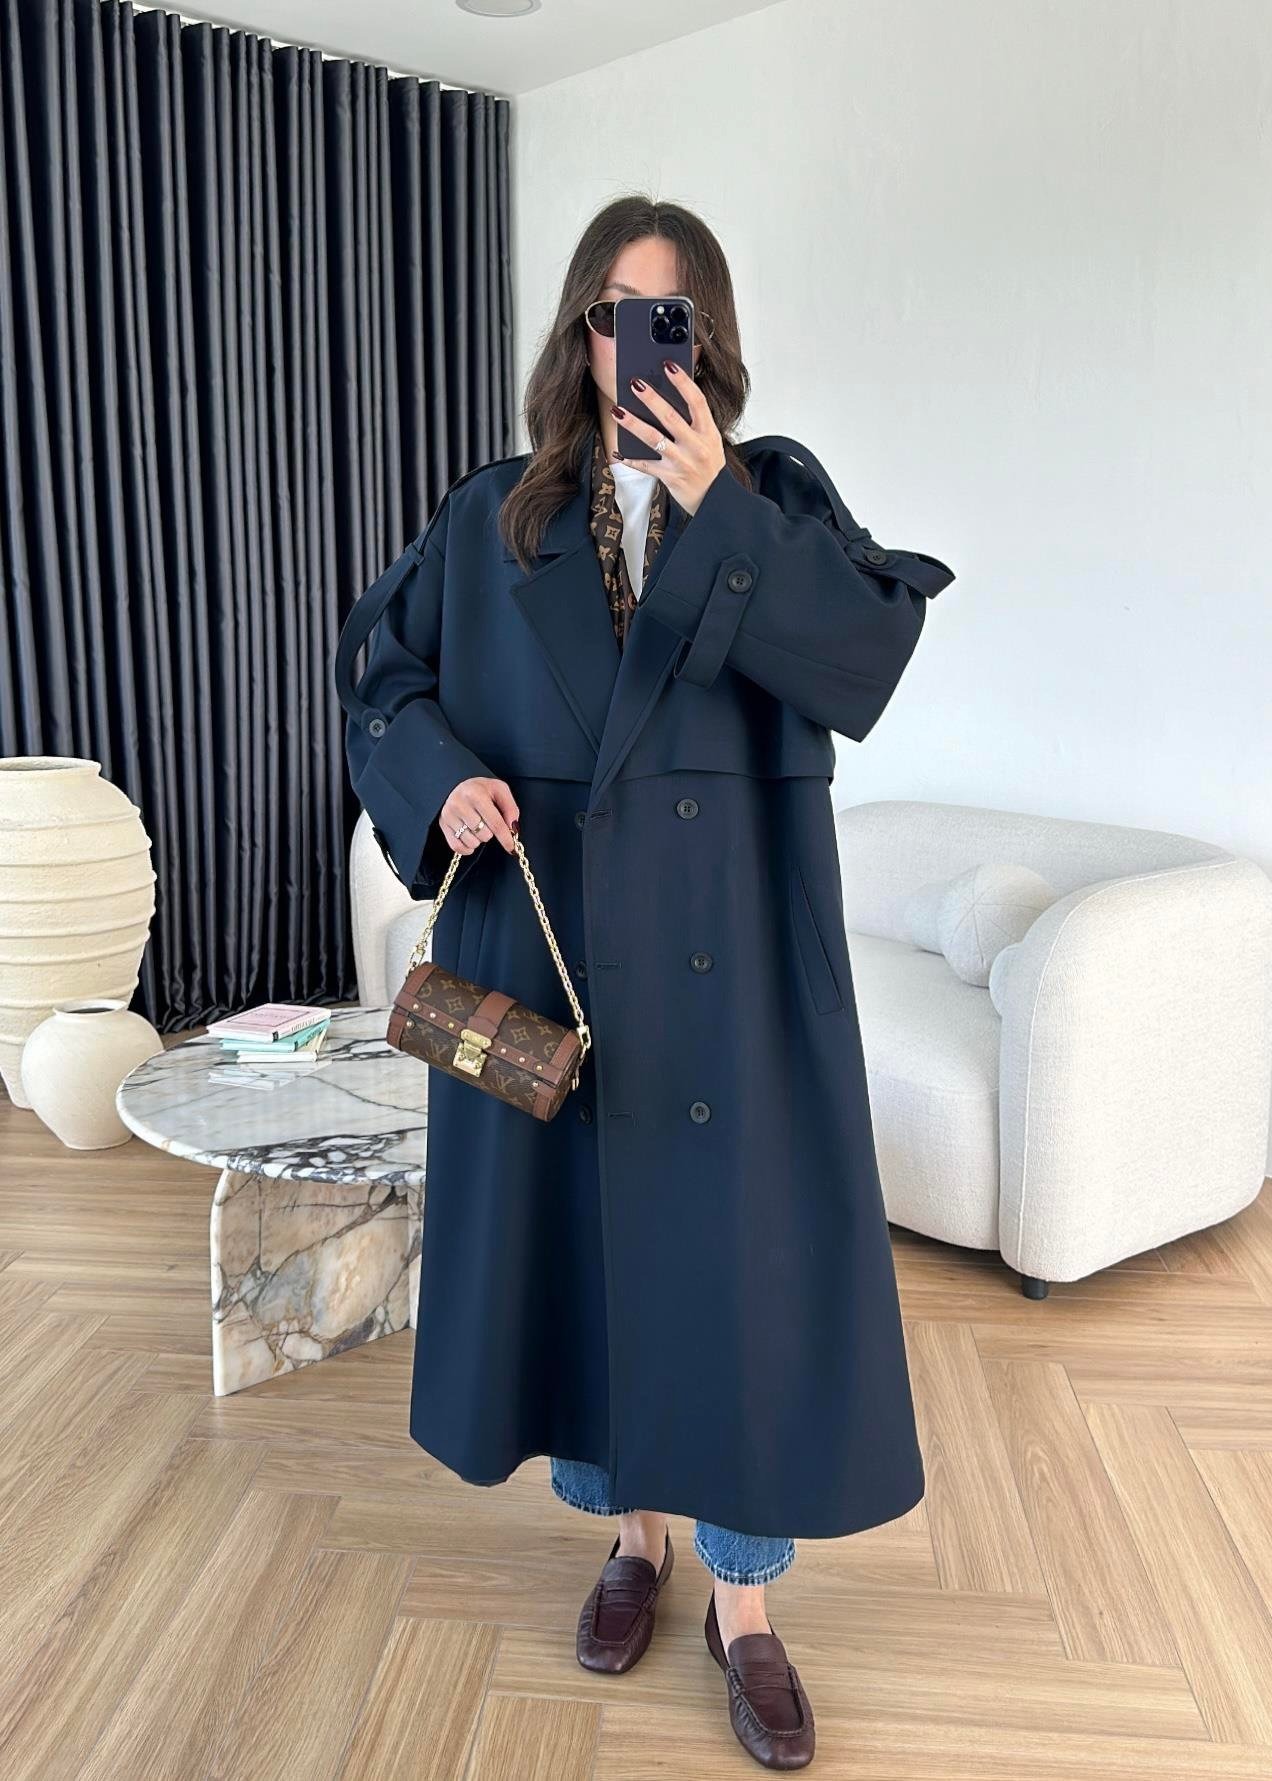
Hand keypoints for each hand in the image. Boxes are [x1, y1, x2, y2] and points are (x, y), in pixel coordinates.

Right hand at [440, 777, 519, 855]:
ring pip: (471, 842)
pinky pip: (457, 847)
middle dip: (490, 833)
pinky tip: (471, 838)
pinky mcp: (442, 824)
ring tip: (477, 827)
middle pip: (484, 835)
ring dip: (479, 839)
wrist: (457, 785)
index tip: (512, 848)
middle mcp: (460, 804)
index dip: (506, 838)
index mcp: (476, 794)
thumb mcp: (499, 790)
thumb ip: (510, 808)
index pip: (495, 823)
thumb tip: (513, 828)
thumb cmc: (481, 789)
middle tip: (487, 822)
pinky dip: (467, 847)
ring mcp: (449, 815)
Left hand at [610, 362, 725, 516]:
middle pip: (671, 417)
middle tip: (635, 383)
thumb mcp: (711, 439)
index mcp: (708, 432)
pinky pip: (646, 466)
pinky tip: (616, 451)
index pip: (697, 401)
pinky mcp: (670, 477)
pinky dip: (630, 459)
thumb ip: (696, 419)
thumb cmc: (710, 465)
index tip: (669, 366)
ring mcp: (683, 462)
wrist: (715, 499)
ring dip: (633, 424)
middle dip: (651, 399)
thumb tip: (675, 392)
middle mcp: (696, 445)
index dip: (683, 383)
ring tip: (617, 410)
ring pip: (654, 439)